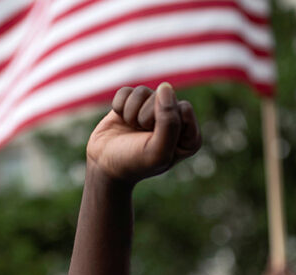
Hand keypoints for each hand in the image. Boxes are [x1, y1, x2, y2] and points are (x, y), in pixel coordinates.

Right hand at [86, 84, 201, 184]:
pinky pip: (126, 91)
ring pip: (143, 92)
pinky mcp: (133, 102)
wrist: (104, 166)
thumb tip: (166, 87)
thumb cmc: (134, 163)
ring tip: (132, 130)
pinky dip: (119, 107)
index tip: (156, 141)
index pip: (183, 108)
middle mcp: (174, 119)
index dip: (164, 122)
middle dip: (146, 118)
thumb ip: (169, 121)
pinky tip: (121, 121)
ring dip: (131, 114)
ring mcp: (153, 109)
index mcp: (190, 137)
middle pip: (164, 98)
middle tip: (141, 136)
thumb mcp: (157, 151)